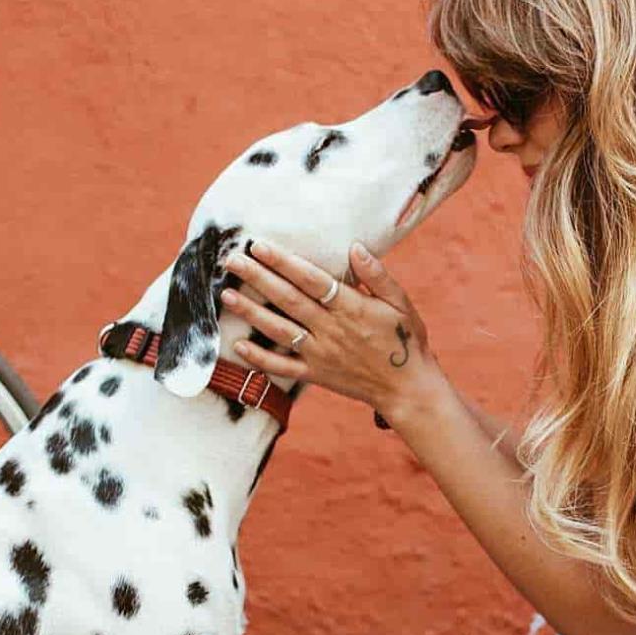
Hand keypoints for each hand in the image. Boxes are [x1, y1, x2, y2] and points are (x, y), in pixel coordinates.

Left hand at [220, 240, 442, 419]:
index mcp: (352, 307)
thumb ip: (377, 276)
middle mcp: (331, 329)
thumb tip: (355, 247)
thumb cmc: (406, 340)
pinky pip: (283, 367)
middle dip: (258, 277)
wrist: (408, 388)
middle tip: (232, 259)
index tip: (261, 246)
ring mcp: (321, 354)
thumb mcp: (401, 303)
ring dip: (251, 311)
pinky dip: (260, 358)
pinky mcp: (316, 374)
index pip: (311, 279)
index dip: (284, 262)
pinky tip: (239, 345)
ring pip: (279, 329)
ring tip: (226, 294)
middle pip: (288, 299)